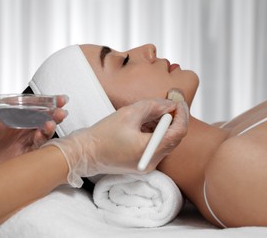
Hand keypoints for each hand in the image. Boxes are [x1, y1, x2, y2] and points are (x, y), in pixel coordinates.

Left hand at [0, 93, 67, 172]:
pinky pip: (37, 149)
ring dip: (49, 127)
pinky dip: (42, 142)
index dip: (46, 102)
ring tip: (51, 123)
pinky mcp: (23, 156)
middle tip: (60, 109)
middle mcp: (20, 129)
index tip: (56, 98)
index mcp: (12, 116)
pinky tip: (42, 135)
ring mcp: (23, 142)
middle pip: (42, 119)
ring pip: (43, 133)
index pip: (33, 106)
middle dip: (54, 113)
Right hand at [45, 93, 188, 186]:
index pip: (178, 132)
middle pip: (174, 138)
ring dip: (163, 125)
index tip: (178, 101)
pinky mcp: (142, 164)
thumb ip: (153, 106)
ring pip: (165, 142)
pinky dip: (155, 133)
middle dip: (173, 119)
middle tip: (168, 103)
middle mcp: (152, 162)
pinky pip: (156, 147)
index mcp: (149, 151)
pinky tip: (145, 123)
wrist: (84, 153)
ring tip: (152, 112)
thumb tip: (170, 105)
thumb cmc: (102, 135)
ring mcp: (147, 165)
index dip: (182, 114)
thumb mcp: (129, 114)